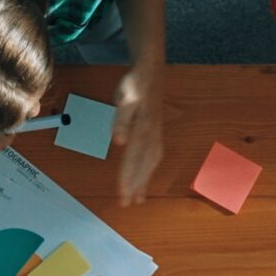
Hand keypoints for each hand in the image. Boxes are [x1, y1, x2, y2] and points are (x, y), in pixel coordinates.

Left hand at [112, 63, 164, 205]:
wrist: (151, 71)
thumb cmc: (136, 84)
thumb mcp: (126, 97)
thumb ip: (122, 120)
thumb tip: (119, 142)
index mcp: (143, 128)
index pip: (134, 158)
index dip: (129, 176)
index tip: (123, 193)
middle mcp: (152, 135)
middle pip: (143, 164)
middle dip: (135, 184)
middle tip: (127, 203)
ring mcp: (156, 135)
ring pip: (150, 162)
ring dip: (143, 181)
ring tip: (137, 199)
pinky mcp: (156, 133)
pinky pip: (153, 156)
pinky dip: (149, 170)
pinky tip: (144, 179)